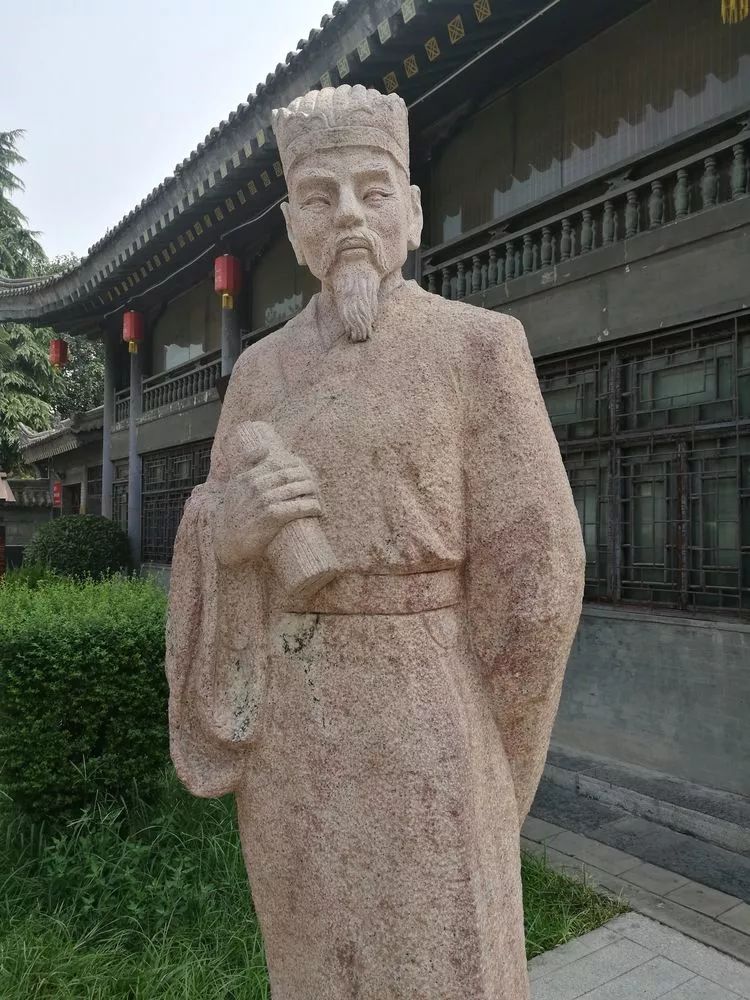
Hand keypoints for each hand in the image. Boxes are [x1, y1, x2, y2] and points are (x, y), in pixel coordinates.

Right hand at [215, 452, 321, 566]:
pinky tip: (318, 509)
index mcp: (248, 476)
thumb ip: (246, 463)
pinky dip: (311, 507)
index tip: (304, 470)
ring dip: (312, 491)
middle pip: (290, 474)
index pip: (278, 462)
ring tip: (318, 495)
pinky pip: (298, 507)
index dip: (296, 465)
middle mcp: (256, 486)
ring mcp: (264, 501)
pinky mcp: (273, 517)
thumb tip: (265, 448)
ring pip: (296, 489)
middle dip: (306, 477)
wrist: (229, 541)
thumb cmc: (235, 512)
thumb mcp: (235, 485)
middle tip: (315, 484)